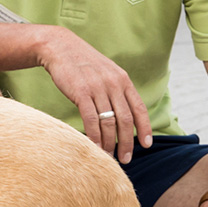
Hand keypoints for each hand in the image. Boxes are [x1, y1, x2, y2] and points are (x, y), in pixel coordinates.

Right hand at [37, 26, 151, 162]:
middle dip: (127, 142)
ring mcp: (97, 88)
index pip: (139, 108)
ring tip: (108, 156)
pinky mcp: (81, 92)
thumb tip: (123, 114)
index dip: (145, 128)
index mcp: (123, 80)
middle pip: (125, 120)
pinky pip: (91, 119)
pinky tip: (95, 146)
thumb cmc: (83, 64)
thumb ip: (116, 90)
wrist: (61, 47)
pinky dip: (94, 136)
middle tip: (125, 159)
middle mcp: (113, 84)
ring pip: (109, 122)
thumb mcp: (106, 73)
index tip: (146, 145)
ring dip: (110, 143)